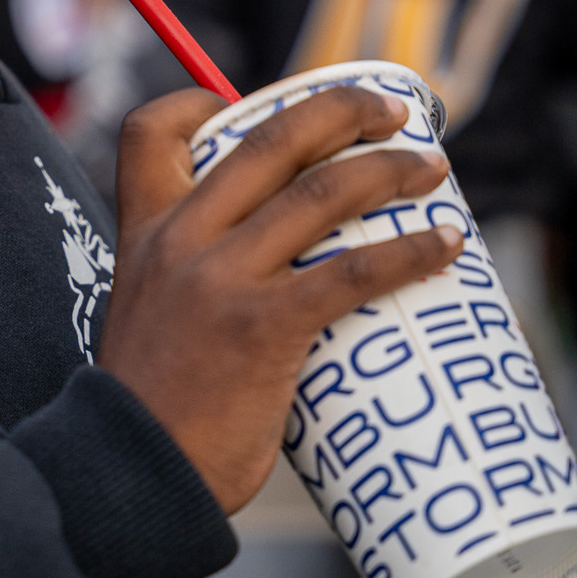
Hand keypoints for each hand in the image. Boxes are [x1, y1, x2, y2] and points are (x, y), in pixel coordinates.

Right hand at [98, 84, 460, 514]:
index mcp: (145, 231)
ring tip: (431, 168)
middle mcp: (180, 240)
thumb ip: (192, 275)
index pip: (151, 131)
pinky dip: (410, 252)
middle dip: (341, 109)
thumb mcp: (146, 312)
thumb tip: (275, 259)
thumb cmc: (154, 408)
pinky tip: (445, 246)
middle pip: (269, 140)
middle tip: (394, 111)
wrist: (131, 477)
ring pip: (320, 193)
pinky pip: (353, 272)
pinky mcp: (264, 329)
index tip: (255, 104)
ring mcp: (221, 280)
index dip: (200, 100)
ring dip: (390, 169)